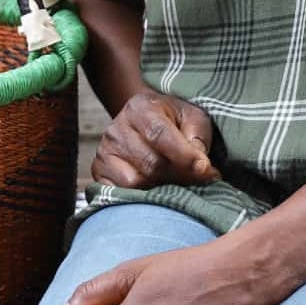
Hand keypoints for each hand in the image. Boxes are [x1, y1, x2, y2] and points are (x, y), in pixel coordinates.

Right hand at [92, 89, 220, 189]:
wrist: (146, 119)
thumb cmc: (173, 120)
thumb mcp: (192, 116)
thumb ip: (198, 135)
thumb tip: (199, 164)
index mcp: (140, 108)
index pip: (159, 134)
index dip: (184, 155)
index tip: (205, 168)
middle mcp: (117, 128)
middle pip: (150, 163)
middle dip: (180, 175)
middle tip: (200, 180)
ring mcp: (105, 151)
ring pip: (137, 182)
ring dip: (163, 187)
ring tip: (178, 182)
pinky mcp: (100, 171)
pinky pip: (121, 193)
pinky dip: (142, 196)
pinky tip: (157, 188)